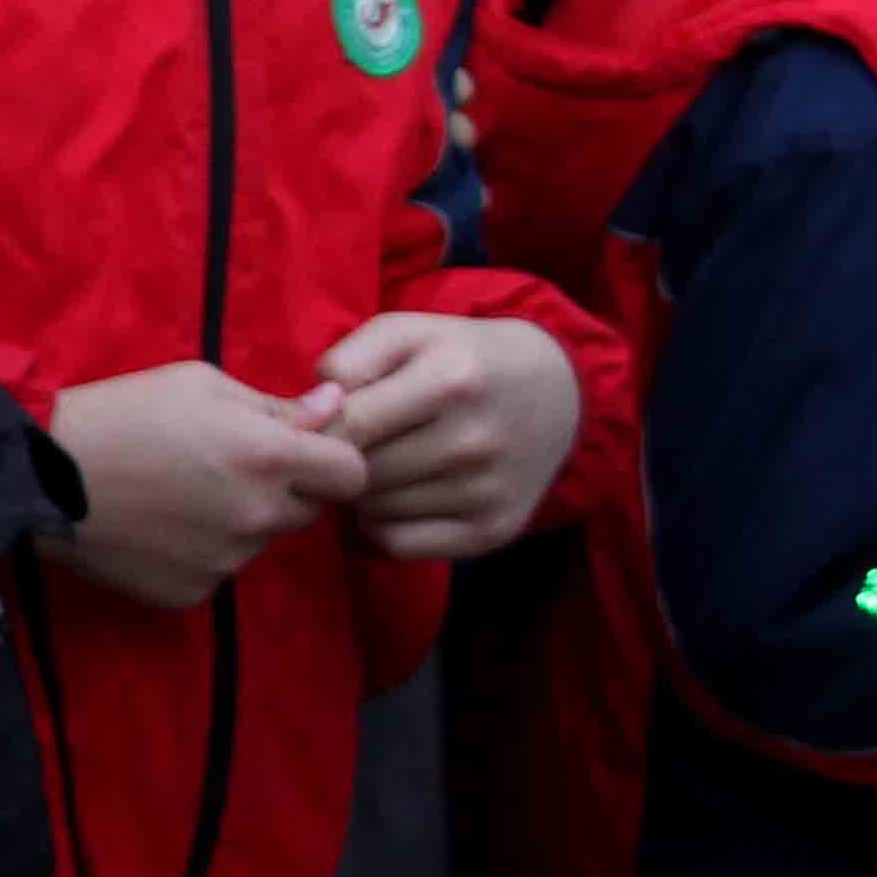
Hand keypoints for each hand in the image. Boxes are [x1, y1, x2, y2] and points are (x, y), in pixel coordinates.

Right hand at [43, 362, 369, 606]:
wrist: (40, 477)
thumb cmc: (121, 412)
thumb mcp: (200, 383)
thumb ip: (276, 404)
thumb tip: (335, 404)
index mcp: (268, 456)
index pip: (352, 474)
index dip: (335, 458)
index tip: (306, 450)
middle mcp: (258, 515)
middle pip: (308, 510)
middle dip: (286, 488)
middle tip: (228, 466)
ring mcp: (225, 561)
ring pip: (259, 540)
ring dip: (241, 520)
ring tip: (181, 495)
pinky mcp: (192, 593)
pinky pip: (218, 570)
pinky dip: (201, 552)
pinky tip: (160, 527)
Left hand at [319, 311, 579, 559]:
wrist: (560, 395)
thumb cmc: (464, 358)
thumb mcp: (411, 332)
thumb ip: (350, 359)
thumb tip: (315, 410)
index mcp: (452, 380)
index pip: (350, 425)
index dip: (320, 429)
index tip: (318, 425)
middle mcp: (474, 441)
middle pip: (359, 473)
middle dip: (341, 460)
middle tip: (352, 445)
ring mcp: (486, 491)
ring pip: (373, 510)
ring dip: (362, 492)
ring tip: (384, 462)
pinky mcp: (492, 531)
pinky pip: (398, 543)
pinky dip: (384, 524)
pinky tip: (400, 495)